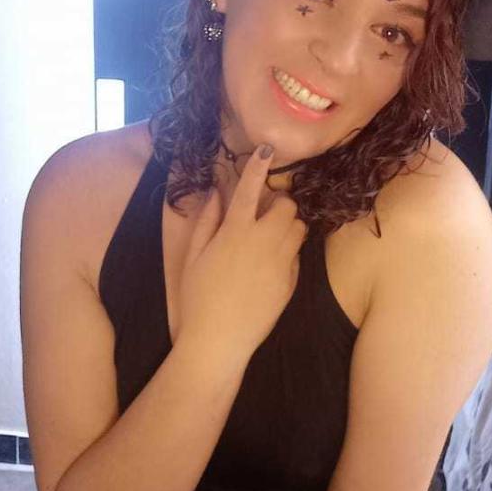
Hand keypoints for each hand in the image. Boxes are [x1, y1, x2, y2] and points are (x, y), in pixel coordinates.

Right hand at [174, 145, 307, 356]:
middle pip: (286, 205)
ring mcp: (281, 261)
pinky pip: (298, 255)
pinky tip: (269, 266)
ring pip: (298, 228)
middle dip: (277, 205)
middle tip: (262, 216)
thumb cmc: (197, 298)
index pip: (249, 188)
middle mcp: (262, 241)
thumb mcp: (193, 257)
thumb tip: (216, 194)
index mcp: (234, 231)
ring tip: (268, 239)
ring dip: (287, 226)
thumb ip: (206, 221)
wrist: (219, 341)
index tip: (267, 149)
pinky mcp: (292, 282)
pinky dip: (288, 252)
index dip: (258, 166)